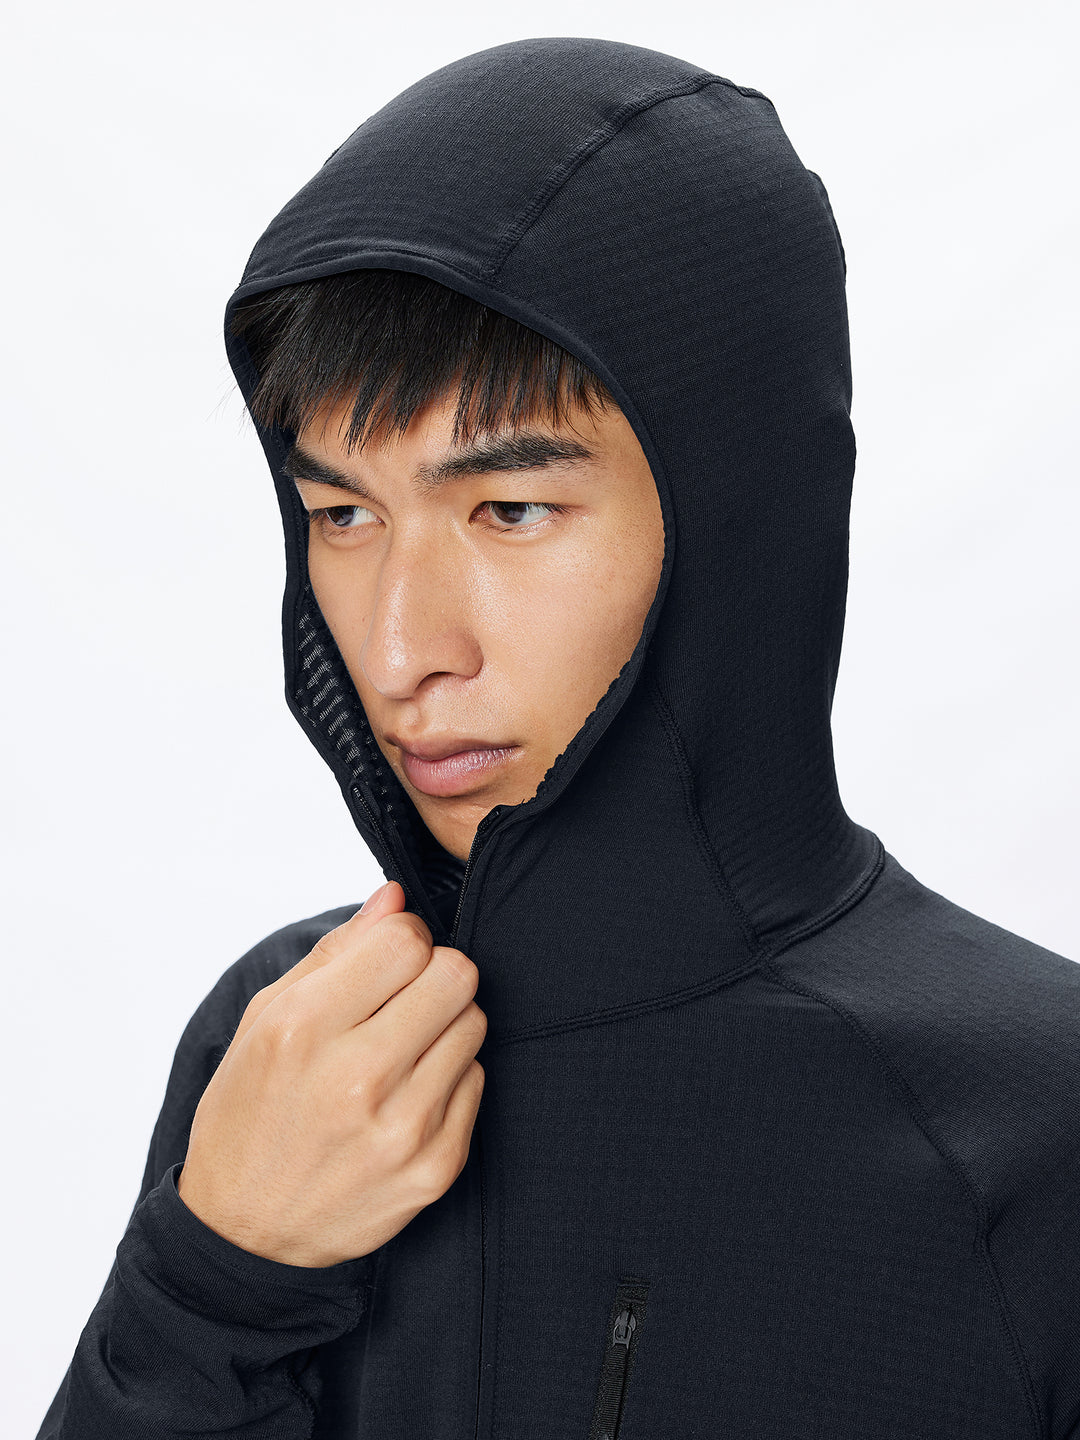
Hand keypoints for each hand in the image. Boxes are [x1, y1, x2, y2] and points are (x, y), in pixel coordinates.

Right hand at [177, 881, 486, 1266]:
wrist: (246, 1233)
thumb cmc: (251, 1111)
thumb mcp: (265, 1020)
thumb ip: (335, 953)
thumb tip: (395, 899)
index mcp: (304, 1030)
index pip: (405, 941)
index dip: (402, 938)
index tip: (387, 959)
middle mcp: (357, 1079)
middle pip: (456, 975)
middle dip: (432, 974)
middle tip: (402, 999)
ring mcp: (403, 1128)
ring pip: (474, 1022)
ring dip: (444, 1024)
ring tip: (401, 1049)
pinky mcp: (437, 1166)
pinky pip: (477, 1079)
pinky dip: (449, 1075)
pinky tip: (407, 1093)